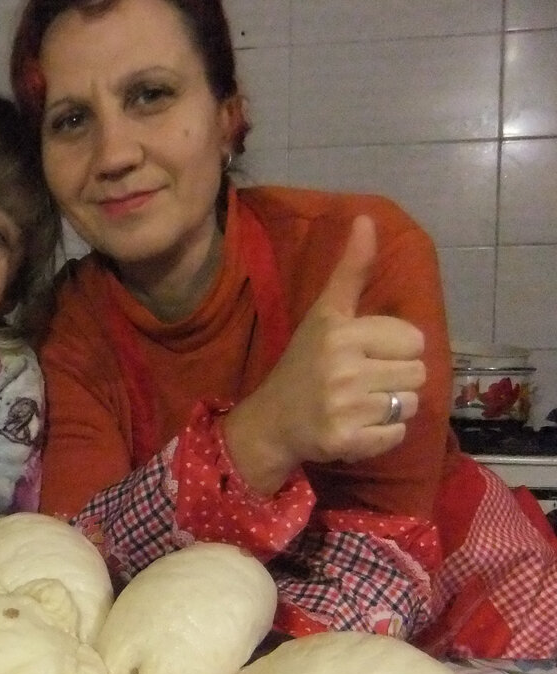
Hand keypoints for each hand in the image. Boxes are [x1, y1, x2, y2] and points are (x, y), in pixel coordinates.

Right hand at [224, 215, 426, 493]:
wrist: (270, 422)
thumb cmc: (303, 364)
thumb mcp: (324, 315)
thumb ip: (350, 271)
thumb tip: (366, 218)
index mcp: (340, 332)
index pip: (414, 339)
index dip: (395, 349)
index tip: (365, 355)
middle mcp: (342, 368)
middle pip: (418, 372)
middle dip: (396, 379)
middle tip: (361, 383)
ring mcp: (344, 407)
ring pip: (411, 404)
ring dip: (390, 408)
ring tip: (359, 405)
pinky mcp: (346, 441)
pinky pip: (397, 435)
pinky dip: (382, 436)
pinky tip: (356, 427)